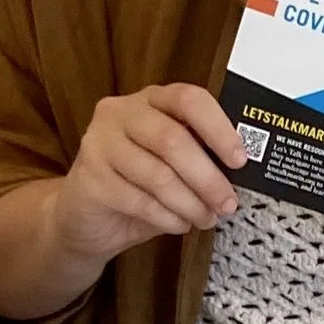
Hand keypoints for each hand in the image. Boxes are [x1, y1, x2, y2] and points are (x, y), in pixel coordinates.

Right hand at [50, 84, 246, 269]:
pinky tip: (179, 224)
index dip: (218, 129)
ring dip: (191, 203)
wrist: (84, 216)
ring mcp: (99, 143)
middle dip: (208, 178)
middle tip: (228, 204)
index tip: (240, 160)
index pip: (189, 99)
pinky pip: (140, 201)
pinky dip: (168, 217)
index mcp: (150, 100)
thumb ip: (200, 156)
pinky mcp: (89, 178)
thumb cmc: (137, 184)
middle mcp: (121, 113)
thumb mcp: (172, 163)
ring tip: (207, 219)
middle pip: (174, 140)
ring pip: (159, 175)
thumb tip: (240, 174)